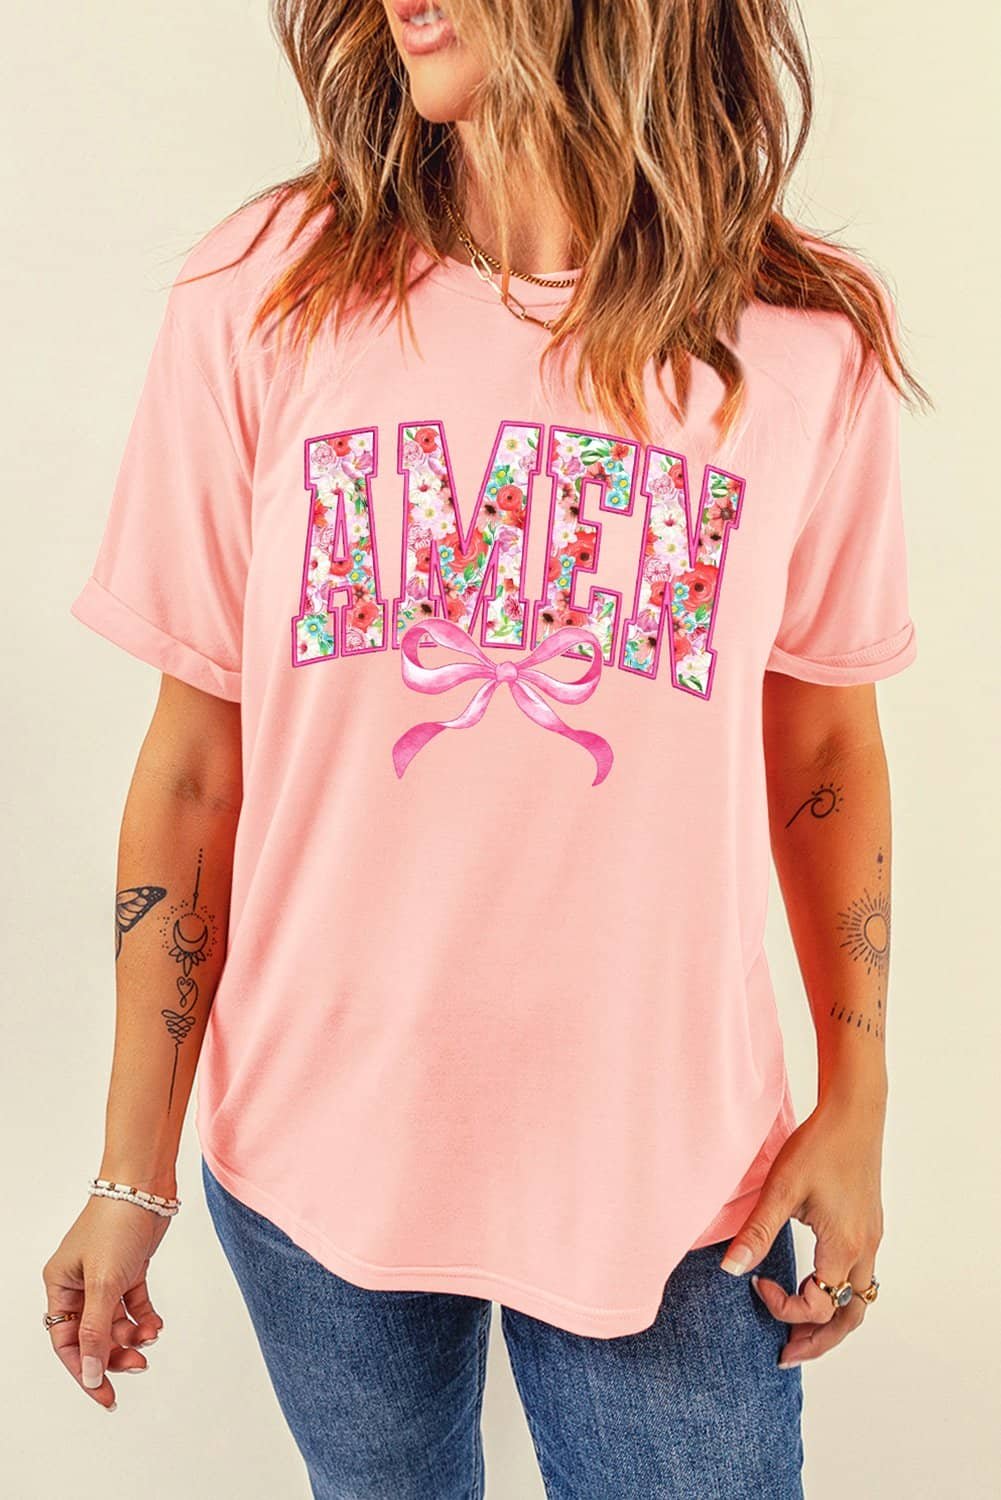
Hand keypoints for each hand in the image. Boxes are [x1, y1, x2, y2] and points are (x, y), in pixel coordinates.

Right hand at [42, 1195, 169, 1408]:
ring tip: (151, 1338)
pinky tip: (157, 1324)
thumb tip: (91, 1373)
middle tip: (138, 1366)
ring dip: (133, 1335)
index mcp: (60, 1286)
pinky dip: (145, 1317)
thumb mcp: (104, 1283)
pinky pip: (134, 1304)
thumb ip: (97, 1331)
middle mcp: (79, 1283)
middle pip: (93, 1335)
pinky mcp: (129, 1268)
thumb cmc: (116, 1224)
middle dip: (114, 1354)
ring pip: (116, 1322)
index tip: (105, 1395)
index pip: (67, 1341)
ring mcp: (105, 1276)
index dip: (85, 1370)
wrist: (145, 1185)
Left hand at [719, 1091, 884, 1366]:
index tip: (755, 1282)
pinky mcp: (870, 1226)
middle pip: (848, 1318)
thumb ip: (757, 1232)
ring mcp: (871, 1239)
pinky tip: (820, 1287)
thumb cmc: (818, 1146)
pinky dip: (842, 1297)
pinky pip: (863, 1278)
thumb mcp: (781, 1189)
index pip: (816, 1306)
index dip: (782, 1306)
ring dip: (833, 1322)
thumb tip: (730, 1270)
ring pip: (861, 1301)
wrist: (854, 1113)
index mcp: (842, 1247)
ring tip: (803, 1334)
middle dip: (817, 1341)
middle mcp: (864, 1250)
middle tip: (785, 1355)